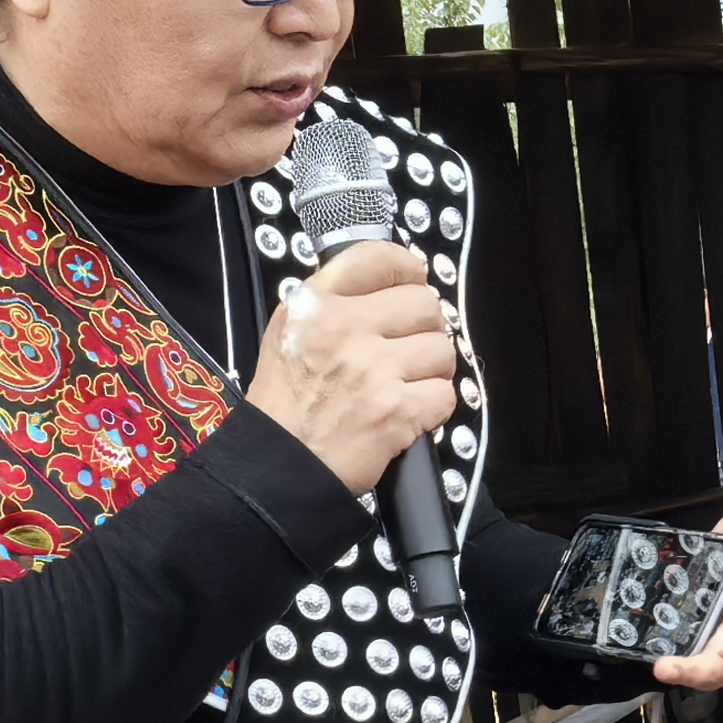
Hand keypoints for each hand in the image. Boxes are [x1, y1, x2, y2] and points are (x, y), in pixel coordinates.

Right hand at [248, 236, 453, 491]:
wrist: (278, 465)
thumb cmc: (286, 402)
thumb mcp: (290, 332)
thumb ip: (334, 303)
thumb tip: (392, 287)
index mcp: (315, 303)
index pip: (378, 257)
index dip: (407, 269)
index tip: (411, 285)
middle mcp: (344, 328)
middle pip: (425, 304)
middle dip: (424, 329)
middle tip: (406, 350)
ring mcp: (373, 369)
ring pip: (442, 349)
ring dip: (431, 370)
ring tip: (404, 384)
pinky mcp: (397, 410)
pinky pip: (445, 394)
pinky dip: (433, 407)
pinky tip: (407, 412)